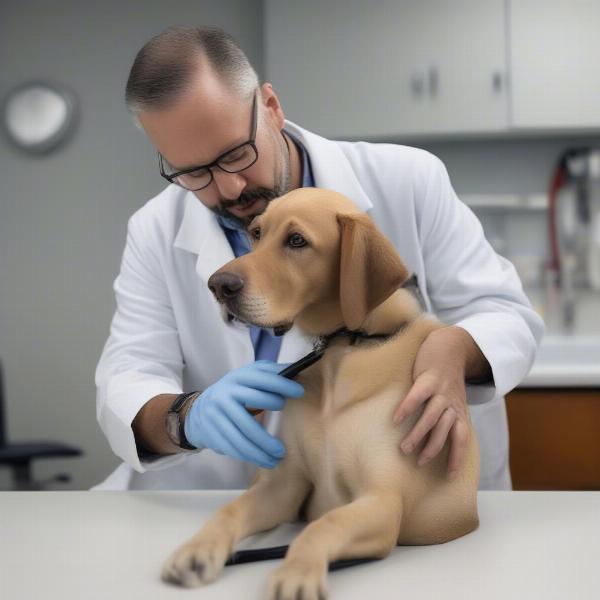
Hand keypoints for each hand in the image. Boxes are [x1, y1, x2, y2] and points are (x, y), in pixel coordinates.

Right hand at [184, 360, 303, 468]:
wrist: (198, 410)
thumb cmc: (234, 393)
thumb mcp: (248, 377)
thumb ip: (270, 373)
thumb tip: (297, 369)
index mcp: (238, 377)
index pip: (263, 378)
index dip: (282, 384)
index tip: (300, 393)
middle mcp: (226, 393)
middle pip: (253, 411)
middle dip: (272, 420)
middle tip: (285, 445)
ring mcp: (217, 413)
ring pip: (243, 434)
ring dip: (262, 449)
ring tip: (278, 457)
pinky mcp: (211, 431)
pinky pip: (233, 446)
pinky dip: (250, 456)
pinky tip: (263, 460)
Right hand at [392, 327, 472, 480]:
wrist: (449, 347)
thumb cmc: (445, 379)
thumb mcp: (452, 399)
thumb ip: (445, 417)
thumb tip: (432, 440)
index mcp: (458, 410)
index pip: (461, 437)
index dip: (457, 456)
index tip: (449, 476)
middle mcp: (452, 402)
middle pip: (445, 430)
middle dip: (434, 448)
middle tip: (419, 463)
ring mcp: (441, 390)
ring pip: (432, 416)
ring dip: (419, 434)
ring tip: (404, 448)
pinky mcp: (428, 378)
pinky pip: (418, 395)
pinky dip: (408, 407)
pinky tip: (396, 418)